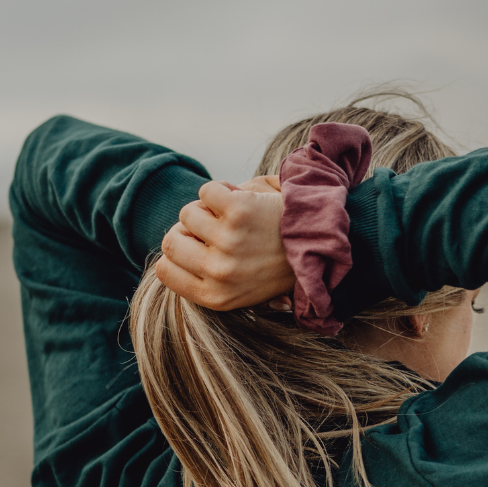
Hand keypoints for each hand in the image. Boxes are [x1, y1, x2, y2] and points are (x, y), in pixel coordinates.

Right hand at [154, 176, 296, 311]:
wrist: (323, 245)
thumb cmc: (280, 266)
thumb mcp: (244, 291)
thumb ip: (206, 283)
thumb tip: (165, 266)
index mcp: (216, 297)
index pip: (165, 271)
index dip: (178, 253)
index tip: (199, 246)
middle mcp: (218, 273)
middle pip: (170, 241)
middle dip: (188, 230)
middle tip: (215, 227)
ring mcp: (227, 242)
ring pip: (188, 213)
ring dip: (208, 208)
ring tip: (235, 216)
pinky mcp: (238, 212)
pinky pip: (207, 191)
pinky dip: (222, 189)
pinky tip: (243, 200)